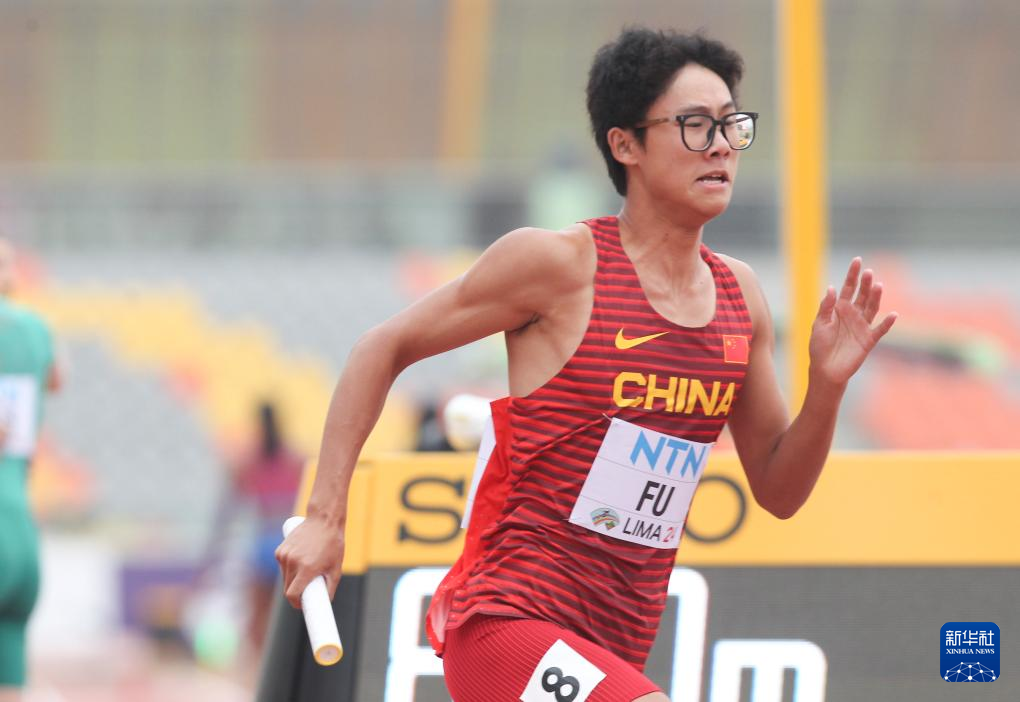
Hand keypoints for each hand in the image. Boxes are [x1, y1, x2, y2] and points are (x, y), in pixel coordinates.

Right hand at [275, 515, 344, 608]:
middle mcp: (293, 562)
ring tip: (307, 570)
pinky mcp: (280, 550)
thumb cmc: (333, 543)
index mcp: (307, 568)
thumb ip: (330, 587)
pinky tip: (300, 560)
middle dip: (296, 593)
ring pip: (285, 578)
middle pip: (288, 588)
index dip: (296, 603)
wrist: (323, 519)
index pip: (292, 595)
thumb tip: (326, 602)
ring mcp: (285, 555)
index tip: (301, 605)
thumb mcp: (336, 567)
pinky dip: (289, 568)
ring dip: (293, 580)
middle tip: (307, 590)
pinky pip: (282, 567)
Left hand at [809, 258, 897, 385]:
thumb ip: (826, 307)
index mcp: (840, 309)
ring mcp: (862, 326)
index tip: (857, 261)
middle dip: (865, 284)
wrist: (825, 369)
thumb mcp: (819, 324)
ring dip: (875, 298)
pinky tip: (893, 315)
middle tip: (868, 272)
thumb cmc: (819, 347)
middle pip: (862, 295)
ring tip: (878, 286)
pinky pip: (880, 330)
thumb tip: (831, 288)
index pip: (848, 288)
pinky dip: (887, 323)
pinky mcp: (868, 340)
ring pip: (872, 308)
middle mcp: (853, 315)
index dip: (853, 275)